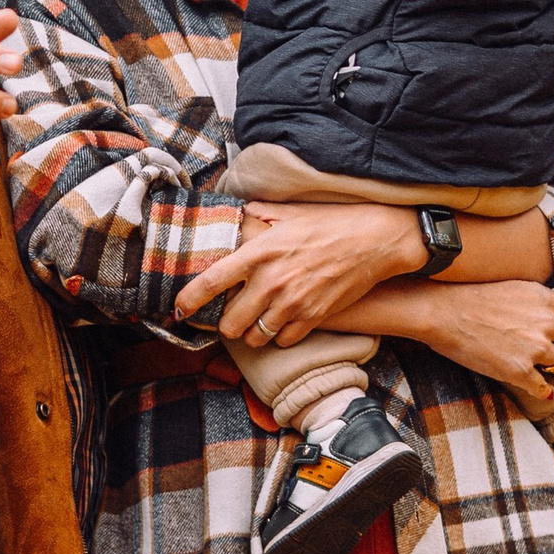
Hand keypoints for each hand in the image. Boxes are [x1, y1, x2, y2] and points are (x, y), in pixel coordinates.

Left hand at [176, 201, 420, 346]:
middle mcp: (272, 280)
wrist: (375, 240)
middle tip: (231, 315)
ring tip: (257, 322)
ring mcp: (293, 302)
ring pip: (255, 337)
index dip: (189, 299)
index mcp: (260, 252)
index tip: (179, 310)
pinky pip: (283, 340)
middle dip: (226, 323)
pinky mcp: (314, 317)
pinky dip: (279, 336)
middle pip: (229, 322)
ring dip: (252, 333)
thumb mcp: (290, 213)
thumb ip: (260, 215)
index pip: (212, 280)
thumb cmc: (332, 223)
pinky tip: (284, 323)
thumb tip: (241, 212)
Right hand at [415, 279, 553, 406]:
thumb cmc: (472, 297)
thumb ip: (540, 300)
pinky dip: (545, 392)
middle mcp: (545, 322)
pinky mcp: (518, 371)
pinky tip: (544, 392)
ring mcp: (533, 348)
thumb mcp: (515, 287)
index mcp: (544, 299)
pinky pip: (544, 388)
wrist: (444, 313)